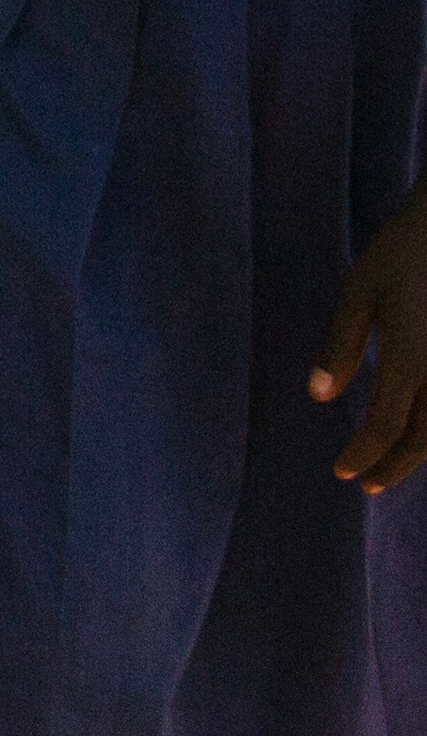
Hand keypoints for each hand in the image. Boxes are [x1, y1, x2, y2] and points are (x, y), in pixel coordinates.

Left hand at [313, 190, 426, 490]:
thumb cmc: (403, 251)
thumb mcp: (359, 291)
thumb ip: (339, 345)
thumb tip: (319, 397)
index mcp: (411, 353)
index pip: (385, 422)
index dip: (364, 453)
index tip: (343, 473)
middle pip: (425, 437)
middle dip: (395, 466)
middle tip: (367, 484)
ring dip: (419, 451)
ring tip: (389, 466)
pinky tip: (417, 431)